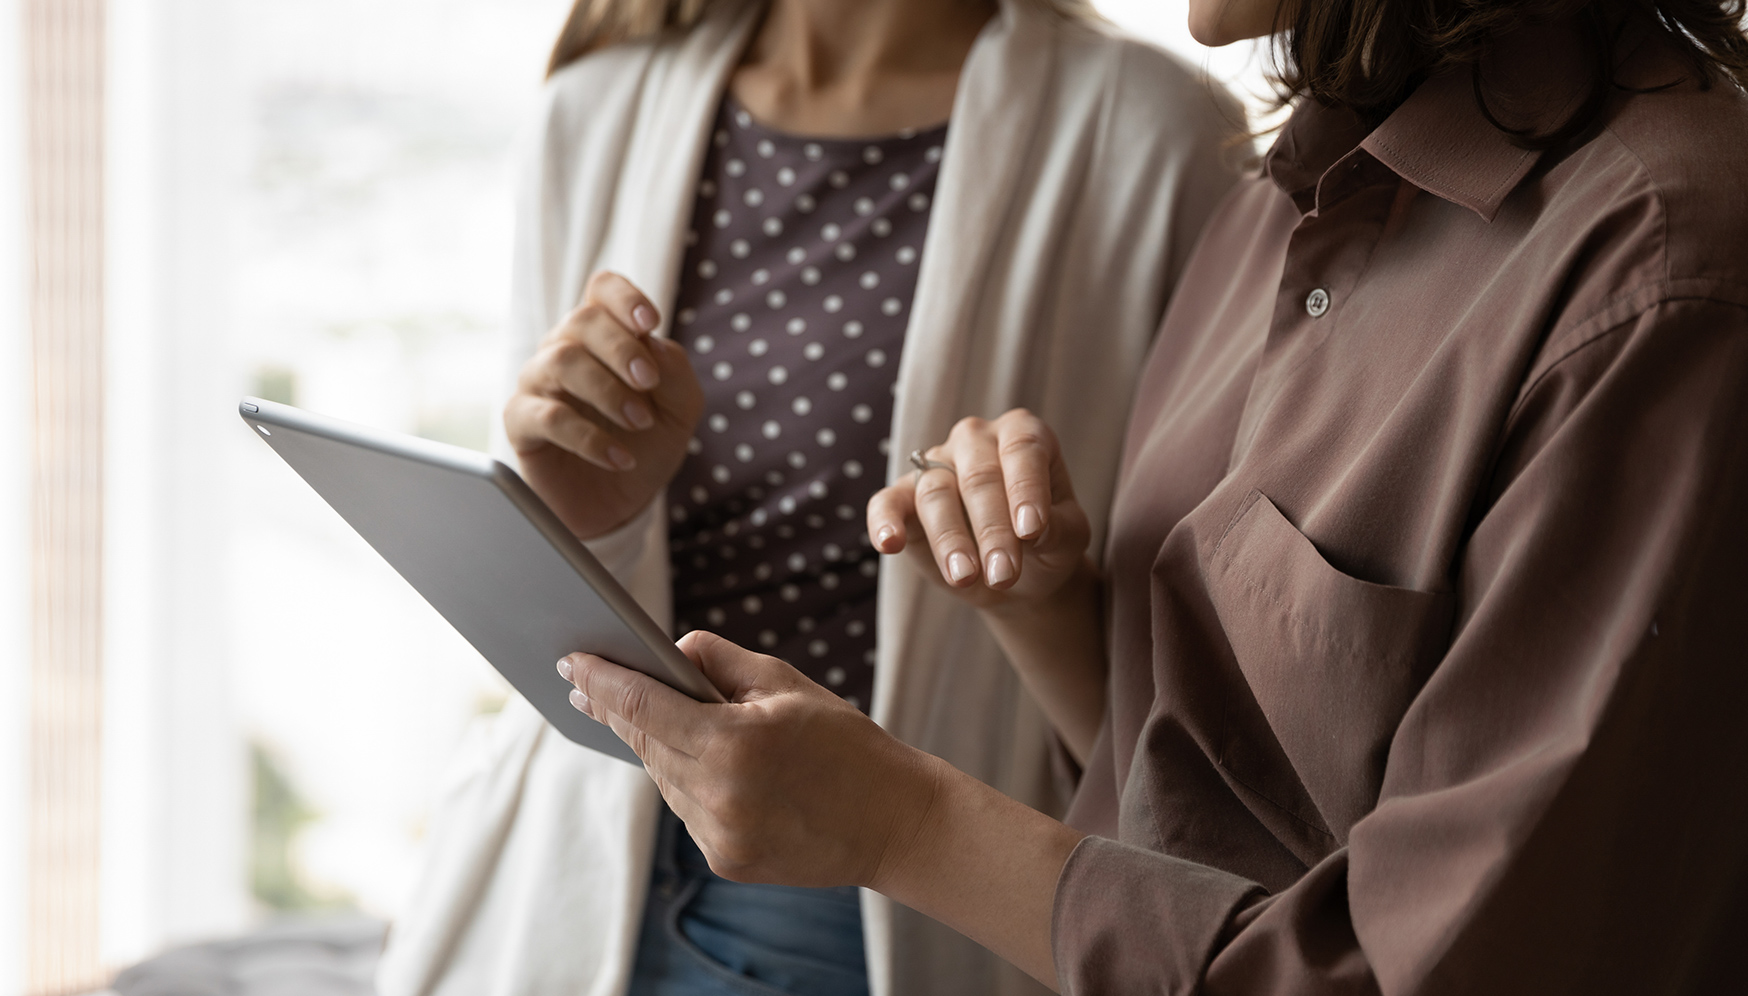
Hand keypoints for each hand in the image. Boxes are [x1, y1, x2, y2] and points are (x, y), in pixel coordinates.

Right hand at [505, 272, 704, 538]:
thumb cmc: (647, 444)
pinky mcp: (522, 423)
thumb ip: (674, 371)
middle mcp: (565, 349)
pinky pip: (547, 417)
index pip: (602, 289)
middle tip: (649, 384)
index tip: (651, 322)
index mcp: (604, 335)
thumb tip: (651, 343)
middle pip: (581, 321)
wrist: (623, 501)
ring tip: (640, 423)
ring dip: (608, 392)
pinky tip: (619, 458)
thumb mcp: (680, 408)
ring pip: (561, 362)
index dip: (624, 297)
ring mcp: (538, 383)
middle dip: (621, 349)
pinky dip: (590, 438)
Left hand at [557, 634, 1081, 987]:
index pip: (645, 705)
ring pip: (663, 778)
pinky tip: (694, 759)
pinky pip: (687, 808)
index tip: (572, 661)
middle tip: (584, 680)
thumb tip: (670, 650)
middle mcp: (718, 795)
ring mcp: (719, 835)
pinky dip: (685, 780)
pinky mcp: (726, 859)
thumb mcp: (787, 685)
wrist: (895, 821)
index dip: (603, 681)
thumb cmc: (845, 742)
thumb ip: (719, 662)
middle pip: (645, 742)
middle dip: (617, 709)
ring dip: (654, 745)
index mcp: (734, 743)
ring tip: (638, 712)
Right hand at [867, 409, 1090, 610]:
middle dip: (992, 530)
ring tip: (966, 578)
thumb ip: (1057, 528)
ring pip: (936, 493)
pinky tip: (889, 543)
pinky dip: (885, 521)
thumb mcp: (1068, 537)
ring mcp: (936, 463)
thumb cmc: (1047, 543)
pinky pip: (888, 502)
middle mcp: (976, 440)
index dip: (1026, 490)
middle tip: (1004, 575)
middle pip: (978, 477)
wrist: (1017, 575)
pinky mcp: (904, 496)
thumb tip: (1031, 529)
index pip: (1023, 451)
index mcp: (1022, 435)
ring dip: (951, 540)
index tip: (1031, 532)